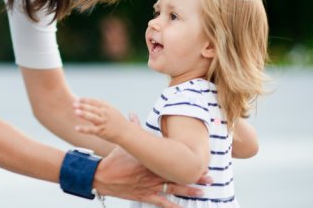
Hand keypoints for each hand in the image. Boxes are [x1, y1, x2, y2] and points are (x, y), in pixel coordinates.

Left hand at [74, 98, 130, 142]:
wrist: (126, 132)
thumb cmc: (118, 121)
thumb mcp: (112, 109)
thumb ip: (103, 104)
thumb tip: (94, 99)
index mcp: (107, 107)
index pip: (95, 102)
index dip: (86, 100)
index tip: (78, 99)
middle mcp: (105, 114)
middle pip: (92, 108)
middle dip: (83, 105)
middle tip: (73, 104)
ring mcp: (103, 122)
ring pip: (92, 117)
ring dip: (84, 114)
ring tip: (75, 112)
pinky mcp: (102, 131)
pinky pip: (91, 130)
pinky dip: (83, 129)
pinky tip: (76, 128)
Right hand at [91, 114, 211, 207]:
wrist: (102, 176)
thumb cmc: (114, 159)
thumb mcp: (125, 145)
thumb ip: (132, 129)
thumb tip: (132, 114)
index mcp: (151, 160)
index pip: (173, 161)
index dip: (187, 161)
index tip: (201, 160)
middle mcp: (153, 174)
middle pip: (178, 176)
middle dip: (195, 177)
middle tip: (210, 177)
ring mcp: (149, 186)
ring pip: (173, 190)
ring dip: (188, 192)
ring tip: (203, 193)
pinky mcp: (144, 196)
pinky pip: (161, 203)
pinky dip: (172, 207)